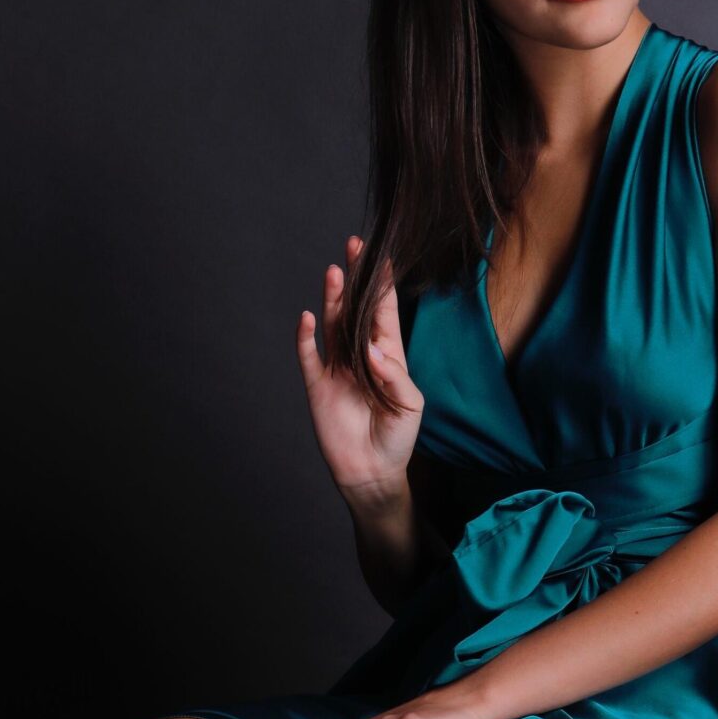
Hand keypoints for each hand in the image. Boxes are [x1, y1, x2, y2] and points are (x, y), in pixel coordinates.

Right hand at [296, 236, 423, 502]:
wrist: (371, 472)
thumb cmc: (398, 438)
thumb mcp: (410, 406)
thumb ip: (395, 376)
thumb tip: (372, 350)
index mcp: (388, 356)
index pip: (384, 312)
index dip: (382, 284)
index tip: (381, 255)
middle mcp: (361, 355)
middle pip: (356, 309)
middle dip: (356, 279)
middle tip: (354, 246)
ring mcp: (337, 368)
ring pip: (333, 325)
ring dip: (332, 300)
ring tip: (334, 273)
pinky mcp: (318, 386)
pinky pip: (309, 357)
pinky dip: (306, 338)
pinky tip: (307, 318)